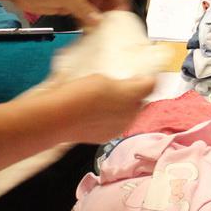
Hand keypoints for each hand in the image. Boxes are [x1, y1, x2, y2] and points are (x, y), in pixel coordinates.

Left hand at [7, 0, 150, 21]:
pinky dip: (91, 23)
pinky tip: (95, 33)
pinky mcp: (69, 6)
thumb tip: (99, 22)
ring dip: (104, 18)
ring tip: (111, 32)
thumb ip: (83, 8)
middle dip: (117, 8)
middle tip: (122, 24)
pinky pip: (87, 15)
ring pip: (99, 7)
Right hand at [42, 70, 157, 142]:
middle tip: (120, 85)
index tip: (142, 74)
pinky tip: (97, 112)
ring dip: (123, 106)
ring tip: (105, 99)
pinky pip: (116, 124)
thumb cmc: (78, 95)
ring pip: (129, 114)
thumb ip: (119, 82)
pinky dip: (111, 118)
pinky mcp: (108, 137)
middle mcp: (131, 114)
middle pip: (140, 100)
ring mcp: (120, 127)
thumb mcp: (101, 78)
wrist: (60, 118)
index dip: (147, 78)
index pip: (151, 85)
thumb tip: (124, 85)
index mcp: (133, 95)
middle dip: (134, 93)